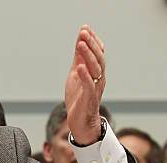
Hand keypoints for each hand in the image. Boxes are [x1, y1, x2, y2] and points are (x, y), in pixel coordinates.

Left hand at [64, 25, 105, 145]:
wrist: (80, 121)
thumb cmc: (79, 98)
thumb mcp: (76, 75)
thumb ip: (78, 60)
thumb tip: (78, 42)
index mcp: (96, 72)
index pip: (97, 53)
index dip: (92, 40)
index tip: (85, 28)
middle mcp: (99, 78)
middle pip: (98, 58)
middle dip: (91, 44)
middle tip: (83, 32)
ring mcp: (95, 87)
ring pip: (95, 69)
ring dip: (88, 55)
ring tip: (80, 44)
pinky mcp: (89, 98)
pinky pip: (89, 85)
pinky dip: (84, 75)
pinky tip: (79, 67)